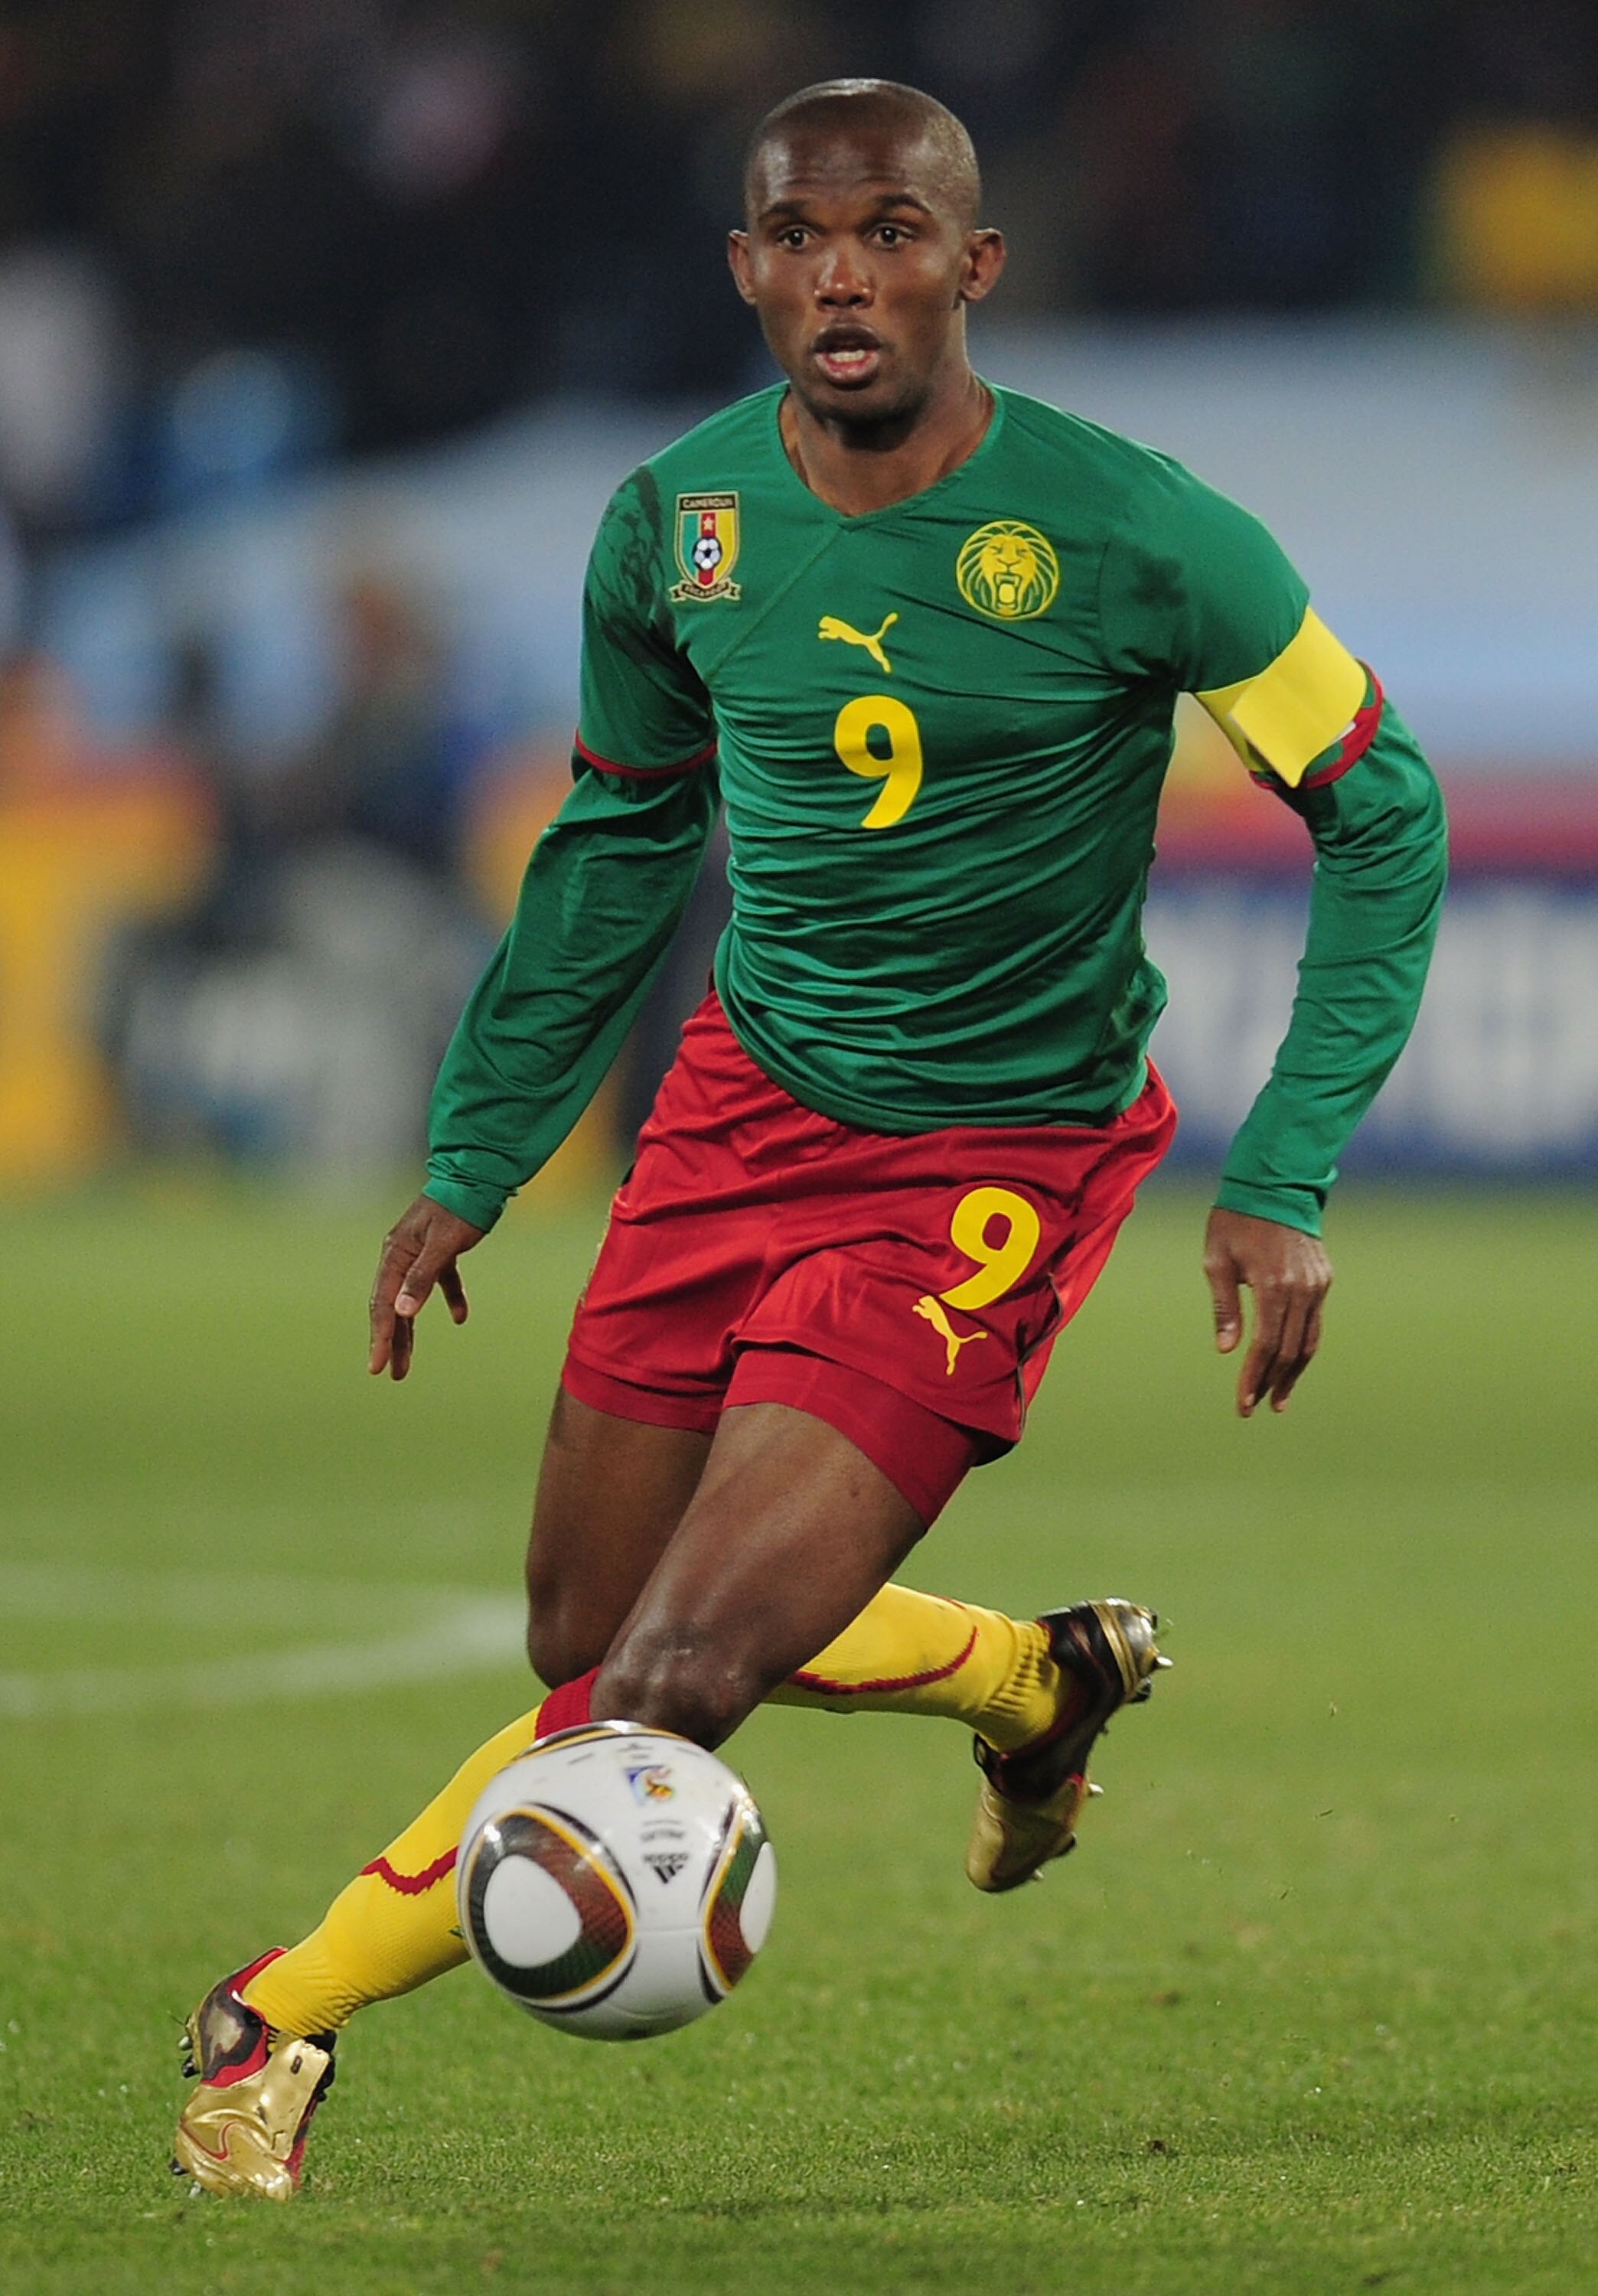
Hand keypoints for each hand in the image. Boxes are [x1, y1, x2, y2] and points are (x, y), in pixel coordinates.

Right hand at [368, 1195, 484, 1380]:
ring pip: (410, 1300)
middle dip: (392, 1342)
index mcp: (396, 1255)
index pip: (383, 1304)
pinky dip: (449, 1298)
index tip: (378, 1367)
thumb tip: (402, 1312)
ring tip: (408, 1364)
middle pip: (392, 1307)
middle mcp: (401, 1256)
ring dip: (411, 1331)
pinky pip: (439, 1282)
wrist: (477, 1176)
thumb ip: (423, 1277)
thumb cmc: (459, 1208)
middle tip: (392, 1373)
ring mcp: (419, 1254)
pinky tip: (460, 1317)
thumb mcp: (442, 1245)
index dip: (380, 1337)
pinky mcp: (440, 1251)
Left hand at [1202, 1207, 1331, 1417]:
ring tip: (1278, 1400)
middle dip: (1272, 1382)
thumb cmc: (1236, 1221)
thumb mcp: (1217, 1260)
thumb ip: (1225, 1307)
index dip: (1254, 1378)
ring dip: (1293, 1374)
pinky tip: (1290, 1364)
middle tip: (1255, 1406)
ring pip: (1309, 1342)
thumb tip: (1226, 1350)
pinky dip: (1303, 1347)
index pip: (1265, 1346)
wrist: (1274, 1184)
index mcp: (1274, 1286)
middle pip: (1289, 1351)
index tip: (1243, 1403)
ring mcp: (1317, 1285)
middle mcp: (1302, 1289)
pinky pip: (1315, 1322)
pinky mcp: (1324, 1279)